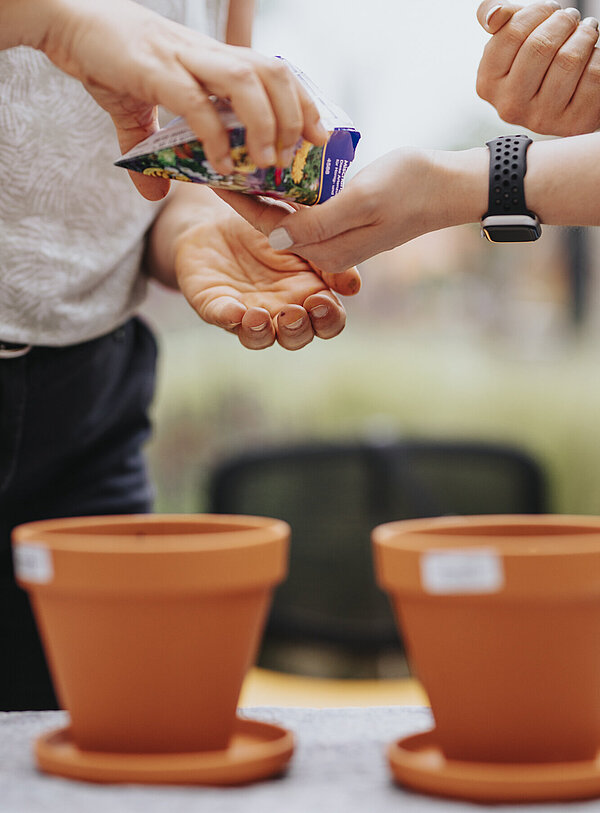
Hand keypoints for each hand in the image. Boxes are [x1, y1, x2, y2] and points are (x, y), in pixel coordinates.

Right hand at [31, 0, 326, 199]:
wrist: (66, 22)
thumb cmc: (108, 60)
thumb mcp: (136, 111)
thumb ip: (149, 152)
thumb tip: (154, 194)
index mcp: (212, 60)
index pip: (274, 71)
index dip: (302, 101)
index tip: (318, 135)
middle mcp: (207, 55)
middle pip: (273, 71)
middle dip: (295, 114)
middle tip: (295, 156)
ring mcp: (184, 60)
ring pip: (247, 81)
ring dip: (265, 124)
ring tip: (267, 164)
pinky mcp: (155, 72)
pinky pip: (197, 103)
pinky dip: (215, 137)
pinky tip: (221, 165)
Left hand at [174, 209, 360, 349]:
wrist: (220, 216)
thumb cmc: (270, 230)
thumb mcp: (303, 234)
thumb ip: (326, 256)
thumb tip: (353, 287)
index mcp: (308, 295)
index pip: (328, 321)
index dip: (328, 320)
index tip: (321, 302)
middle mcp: (280, 312)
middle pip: (296, 337)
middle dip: (297, 331)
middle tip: (291, 313)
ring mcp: (247, 313)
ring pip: (258, 338)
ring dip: (261, 333)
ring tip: (259, 317)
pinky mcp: (215, 305)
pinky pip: (221, 317)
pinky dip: (228, 316)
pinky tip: (234, 310)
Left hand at [217, 147, 487, 273]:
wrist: (449, 186)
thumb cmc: (411, 188)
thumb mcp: (362, 201)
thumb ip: (317, 223)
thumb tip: (273, 239)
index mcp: (325, 250)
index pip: (268, 227)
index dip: (238, 200)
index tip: (210, 174)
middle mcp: (324, 249)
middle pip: (271, 224)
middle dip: (243, 197)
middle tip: (213, 162)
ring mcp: (333, 237)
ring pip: (285, 216)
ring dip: (261, 191)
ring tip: (233, 161)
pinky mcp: (342, 223)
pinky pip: (304, 208)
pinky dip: (286, 189)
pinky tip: (270, 166)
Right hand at [476, 1, 599, 135]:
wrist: (565, 94)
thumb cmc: (537, 58)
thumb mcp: (511, 36)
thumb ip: (492, 16)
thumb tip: (495, 16)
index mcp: (487, 84)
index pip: (511, 33)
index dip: (537, 11)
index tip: (548, 11)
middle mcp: (510, 107)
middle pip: (540, 46)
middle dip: (563, 21)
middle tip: (570, 19)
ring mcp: (541, 119)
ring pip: (569, 60)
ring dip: (584, 35)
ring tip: (584, 34)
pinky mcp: (572, 124)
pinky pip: (592, 75)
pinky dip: (597, 58)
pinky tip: (590, 60)